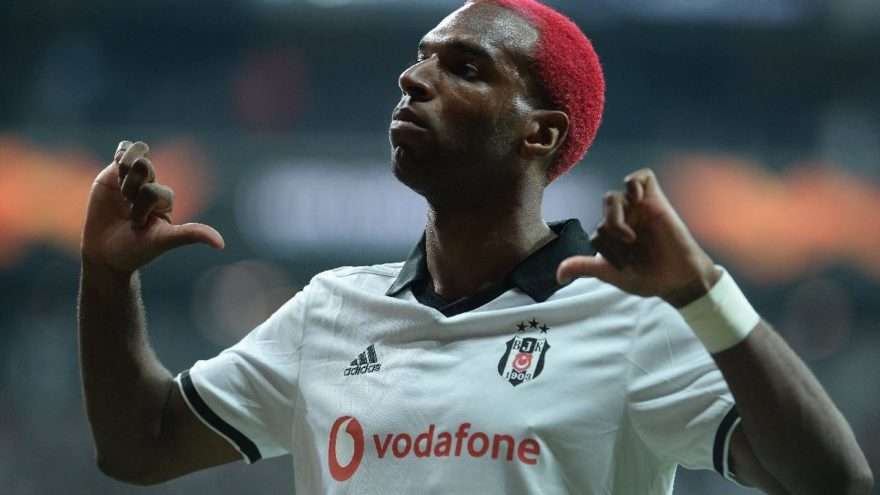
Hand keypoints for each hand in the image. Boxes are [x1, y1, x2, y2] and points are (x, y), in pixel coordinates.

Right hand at [81, 140, 223, 274]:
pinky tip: (117, 165)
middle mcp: (151, 185)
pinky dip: (120, 154)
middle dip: (132, 187)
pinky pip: (122, 150)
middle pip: (145, 168)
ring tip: (119, 194)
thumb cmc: (135, 249)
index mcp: (165, 199)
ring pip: (133, 158)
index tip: (137, 225)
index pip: (154, 191)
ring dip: (123, 175)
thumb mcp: (162, 241)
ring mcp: (133, 178)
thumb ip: (190, 235)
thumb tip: (221, 244)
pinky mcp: (114, 172)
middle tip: (127, 206)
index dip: (142, 208)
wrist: (105, 252)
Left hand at [557, 168, 719, 306]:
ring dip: (616, 218)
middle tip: (629, 250)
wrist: (678, 280)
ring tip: (631, 236)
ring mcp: (639, 209)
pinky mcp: (656, 201)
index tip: (624, 266)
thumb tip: (557, 275)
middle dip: (611, 235)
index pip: (597, 233)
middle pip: (603, 212)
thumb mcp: (612, 274)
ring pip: (613, 197)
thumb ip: (585, 268)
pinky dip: (635, 184)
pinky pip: (641, 178)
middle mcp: (624, 219)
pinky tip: (638, 200)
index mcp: (613, 236)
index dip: (606, 250)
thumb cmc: (648, 277)